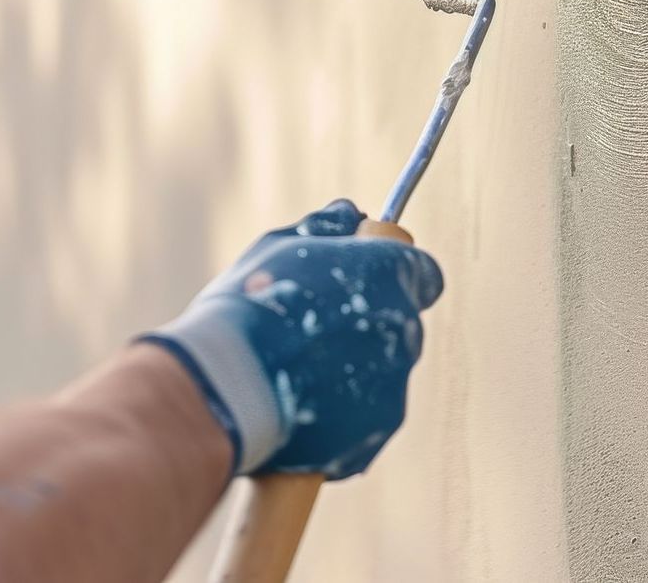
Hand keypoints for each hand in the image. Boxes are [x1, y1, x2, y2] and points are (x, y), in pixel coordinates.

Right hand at [141, 200, 443, 478]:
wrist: (224, 389)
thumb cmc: (247, 309)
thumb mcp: (278, 249)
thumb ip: (324, 229)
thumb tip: (350, 214)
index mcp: (389, 274)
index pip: (422, 271)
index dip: (391, 275)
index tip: (362, 281)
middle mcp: (405, 328)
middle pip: (400, 323)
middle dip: (366, 324)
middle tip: (312, 329)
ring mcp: (394, 385)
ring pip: (382, 374)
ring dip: (351, 371)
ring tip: (294, 372)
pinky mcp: (375, 433)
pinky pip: (364, 418)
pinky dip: (339, 415)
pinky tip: (297, 407)